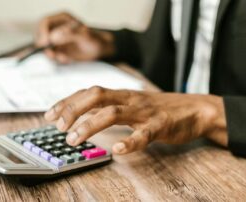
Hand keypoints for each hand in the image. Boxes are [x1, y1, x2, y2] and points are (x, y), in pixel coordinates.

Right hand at [36, 12, 114, 63]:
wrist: (100, 50)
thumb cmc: (94, 39)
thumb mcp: (84, 35)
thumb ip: (69, 34)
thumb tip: (53, 37)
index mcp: (61, 19)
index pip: (45, 22)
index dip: (42, 32)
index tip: (46, 42)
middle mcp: (56, 29)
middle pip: (40, 35)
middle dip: (44, 46)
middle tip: (52, 54)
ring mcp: (56, 41)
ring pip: (44, 47)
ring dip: (51, 54)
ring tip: (64, 57)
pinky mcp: (58, 51)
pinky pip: (52, 56)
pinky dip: (57, 59)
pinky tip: (67, 59)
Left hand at [44, 86, 227, 153]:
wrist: (195, 109)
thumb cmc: (160, 109)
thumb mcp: (132, 104)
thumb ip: (111, 107)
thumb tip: (86, 116)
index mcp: (122, 94)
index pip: (89, 92)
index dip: (68, 101)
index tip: (50, 114)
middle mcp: (130, 99)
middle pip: (96, 96)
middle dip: (73, 109)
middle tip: (59, 126)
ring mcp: (145, 111)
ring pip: (114, 113)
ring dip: (90, 125)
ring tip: (74, 139)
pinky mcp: (161, 125)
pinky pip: (144, 133)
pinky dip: (130, 141)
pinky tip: (117, 150)